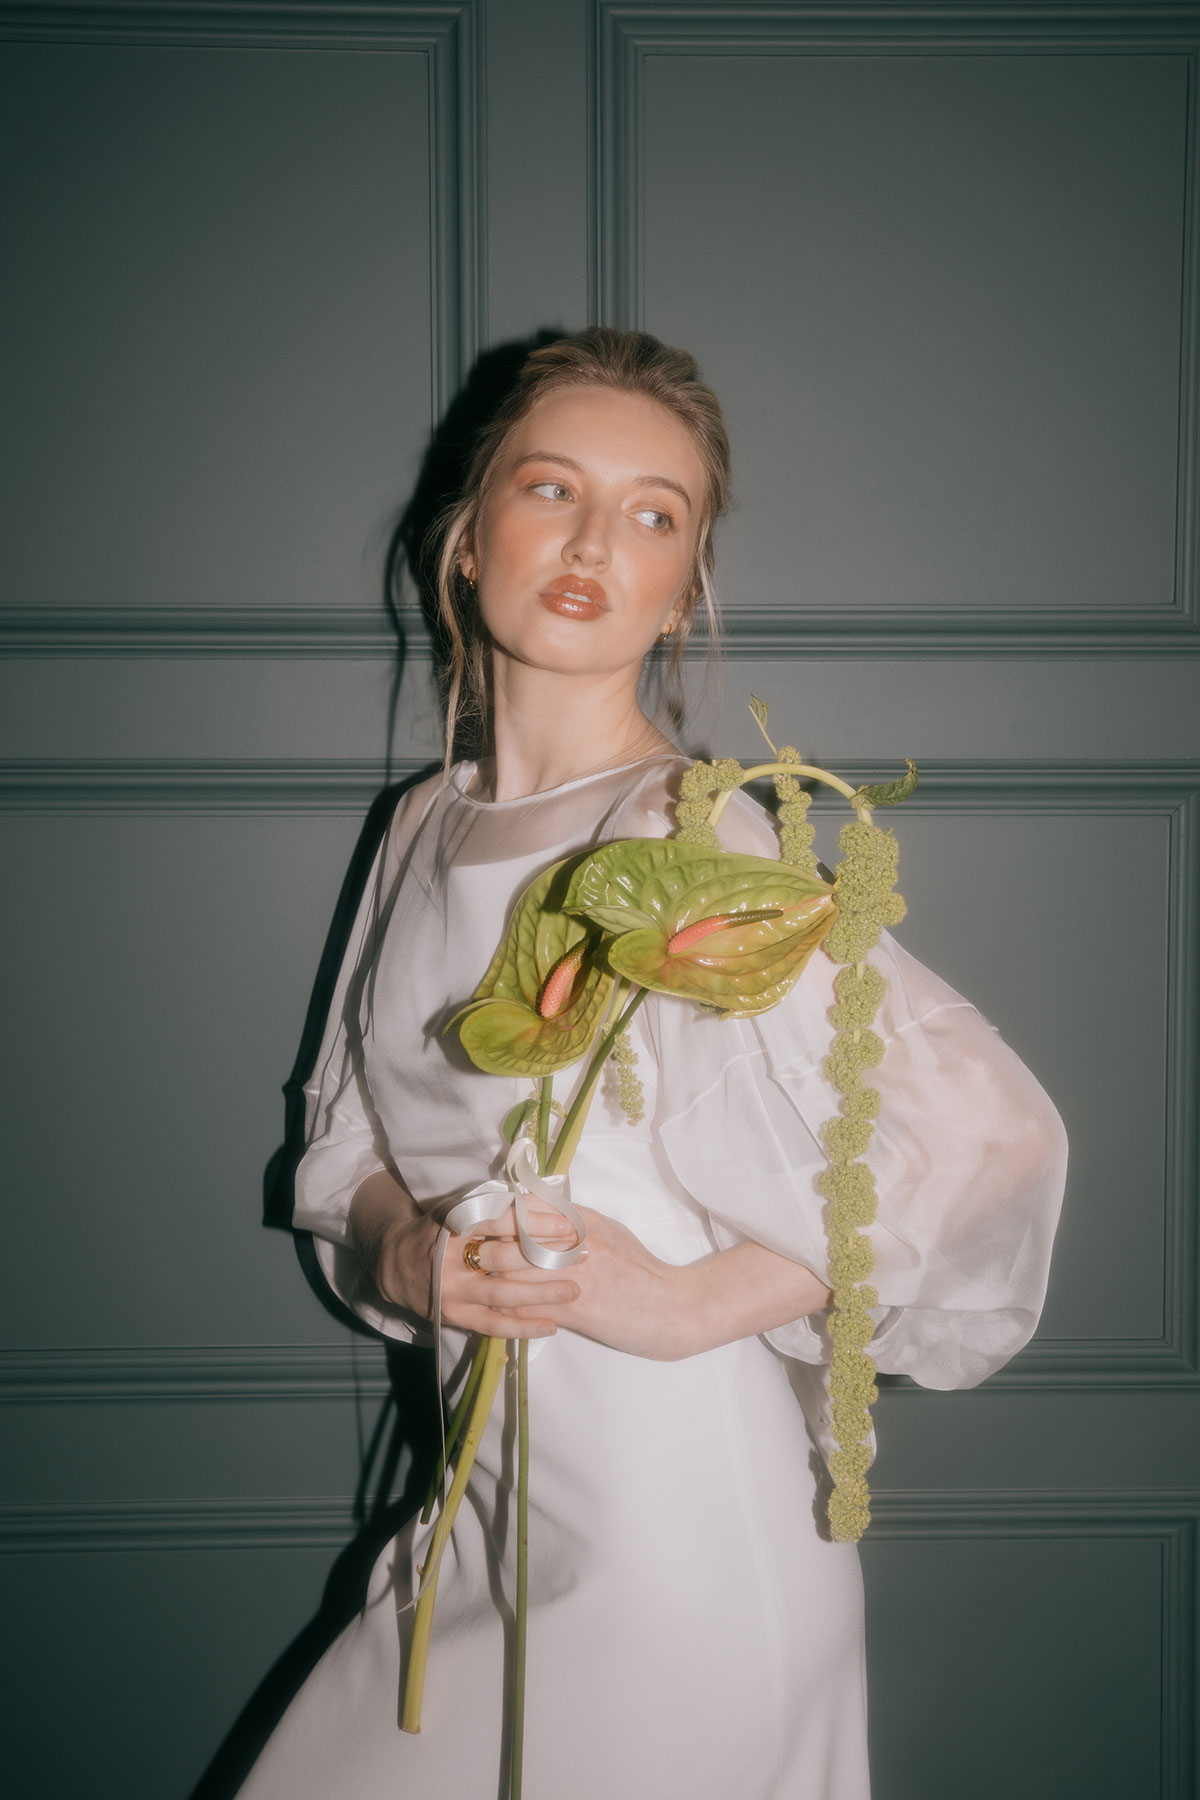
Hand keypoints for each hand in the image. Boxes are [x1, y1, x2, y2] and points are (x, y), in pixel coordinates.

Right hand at [349, 1170, 578, 1339]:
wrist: (397, 1264)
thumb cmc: (440, 1229)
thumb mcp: (457, 1207)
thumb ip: (493, 1204)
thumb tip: (543, 1198)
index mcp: (454, 1223)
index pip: (499, 1220)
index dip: (535, 1222)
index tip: (569, 1223)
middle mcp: (451, 1257)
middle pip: (503, 1258)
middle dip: (545, 1256)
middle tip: (581, 1253)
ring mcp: (452, 1290)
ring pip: (501, 1294)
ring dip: (541, 1294)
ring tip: (574, 1290)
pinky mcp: (455, 1316)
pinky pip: (492, 1325)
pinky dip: (522, 1327)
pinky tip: (551, 1325)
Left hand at [462, 1205, 832, 1360]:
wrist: (673, 1307)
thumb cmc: (644, 1271)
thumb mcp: (612, 1233)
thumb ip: (576, 1221)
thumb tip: (545, 1210)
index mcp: (583, 1221)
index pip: (529, 1208)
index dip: (497, 1213)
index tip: (476, 1218)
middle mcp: (574, 1243)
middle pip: (514, 1236)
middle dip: (484, 1244)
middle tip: (462, 1251)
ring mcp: (572, 1275)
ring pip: (515, 1270)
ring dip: (488, 1276)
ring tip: (469, 1280)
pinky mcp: (573, 1308)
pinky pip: (528, 1306)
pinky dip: (506, 1308)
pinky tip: (490, 1311)